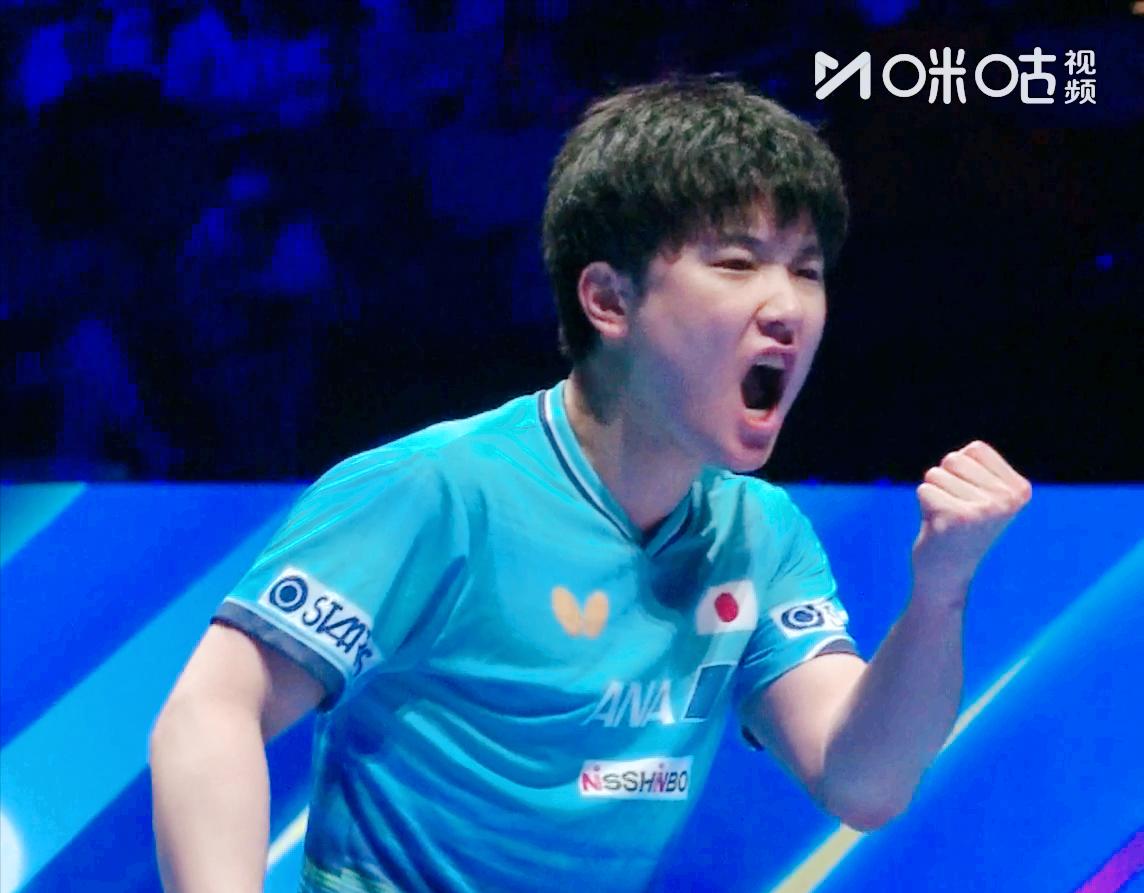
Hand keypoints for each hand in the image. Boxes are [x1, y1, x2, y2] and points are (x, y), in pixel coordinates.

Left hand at [912, 441, 1031, 599]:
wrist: (948, 574)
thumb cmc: (960, 526)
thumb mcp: (982, 494)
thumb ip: (978, 467)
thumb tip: (970, 450)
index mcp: (1020, 490)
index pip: (975, 449)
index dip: (961, 470)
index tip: (969, 499)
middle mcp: (1007, 500)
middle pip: (954, 459)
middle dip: (945, 481)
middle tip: (955, 511)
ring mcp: (984, 510)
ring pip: (936, 474)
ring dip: (934, 494)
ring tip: (947, 519)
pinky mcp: (955, 518)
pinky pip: (924, 490)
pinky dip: (924, 506)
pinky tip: (938, 527)